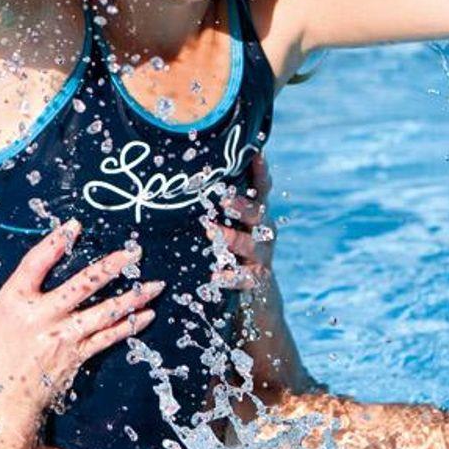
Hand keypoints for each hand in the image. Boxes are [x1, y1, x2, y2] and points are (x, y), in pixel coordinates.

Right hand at [0, 222, 161, 417]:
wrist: (1, 400)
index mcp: (15, 300)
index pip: (37, 262)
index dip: (55, 243)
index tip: (74, 226)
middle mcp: (41, 316)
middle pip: (81, 285)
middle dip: (111, 266)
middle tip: (134, 251)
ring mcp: (62, 337)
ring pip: (103, 313)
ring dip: (132, 298)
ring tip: (155, 284)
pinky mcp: (76, 356)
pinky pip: (107, 338)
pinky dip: (129, 326)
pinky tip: (147, 315)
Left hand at [204, 151, 275, 293]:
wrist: (256, 295)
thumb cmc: (233, 249)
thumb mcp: (231, 225)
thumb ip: (219, 205)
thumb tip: (185, 175)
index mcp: (257, 213)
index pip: (262, 188)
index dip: (261, 171)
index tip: (256, 153)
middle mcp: (264, 231)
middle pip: (258, 213)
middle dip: (243, 206)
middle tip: (225, 199)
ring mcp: (263, 256)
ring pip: (251, 244)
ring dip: (232, 238)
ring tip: (213, 233)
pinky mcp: (258, 281)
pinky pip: (245, 278)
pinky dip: (230, 277)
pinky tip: (215, 277)